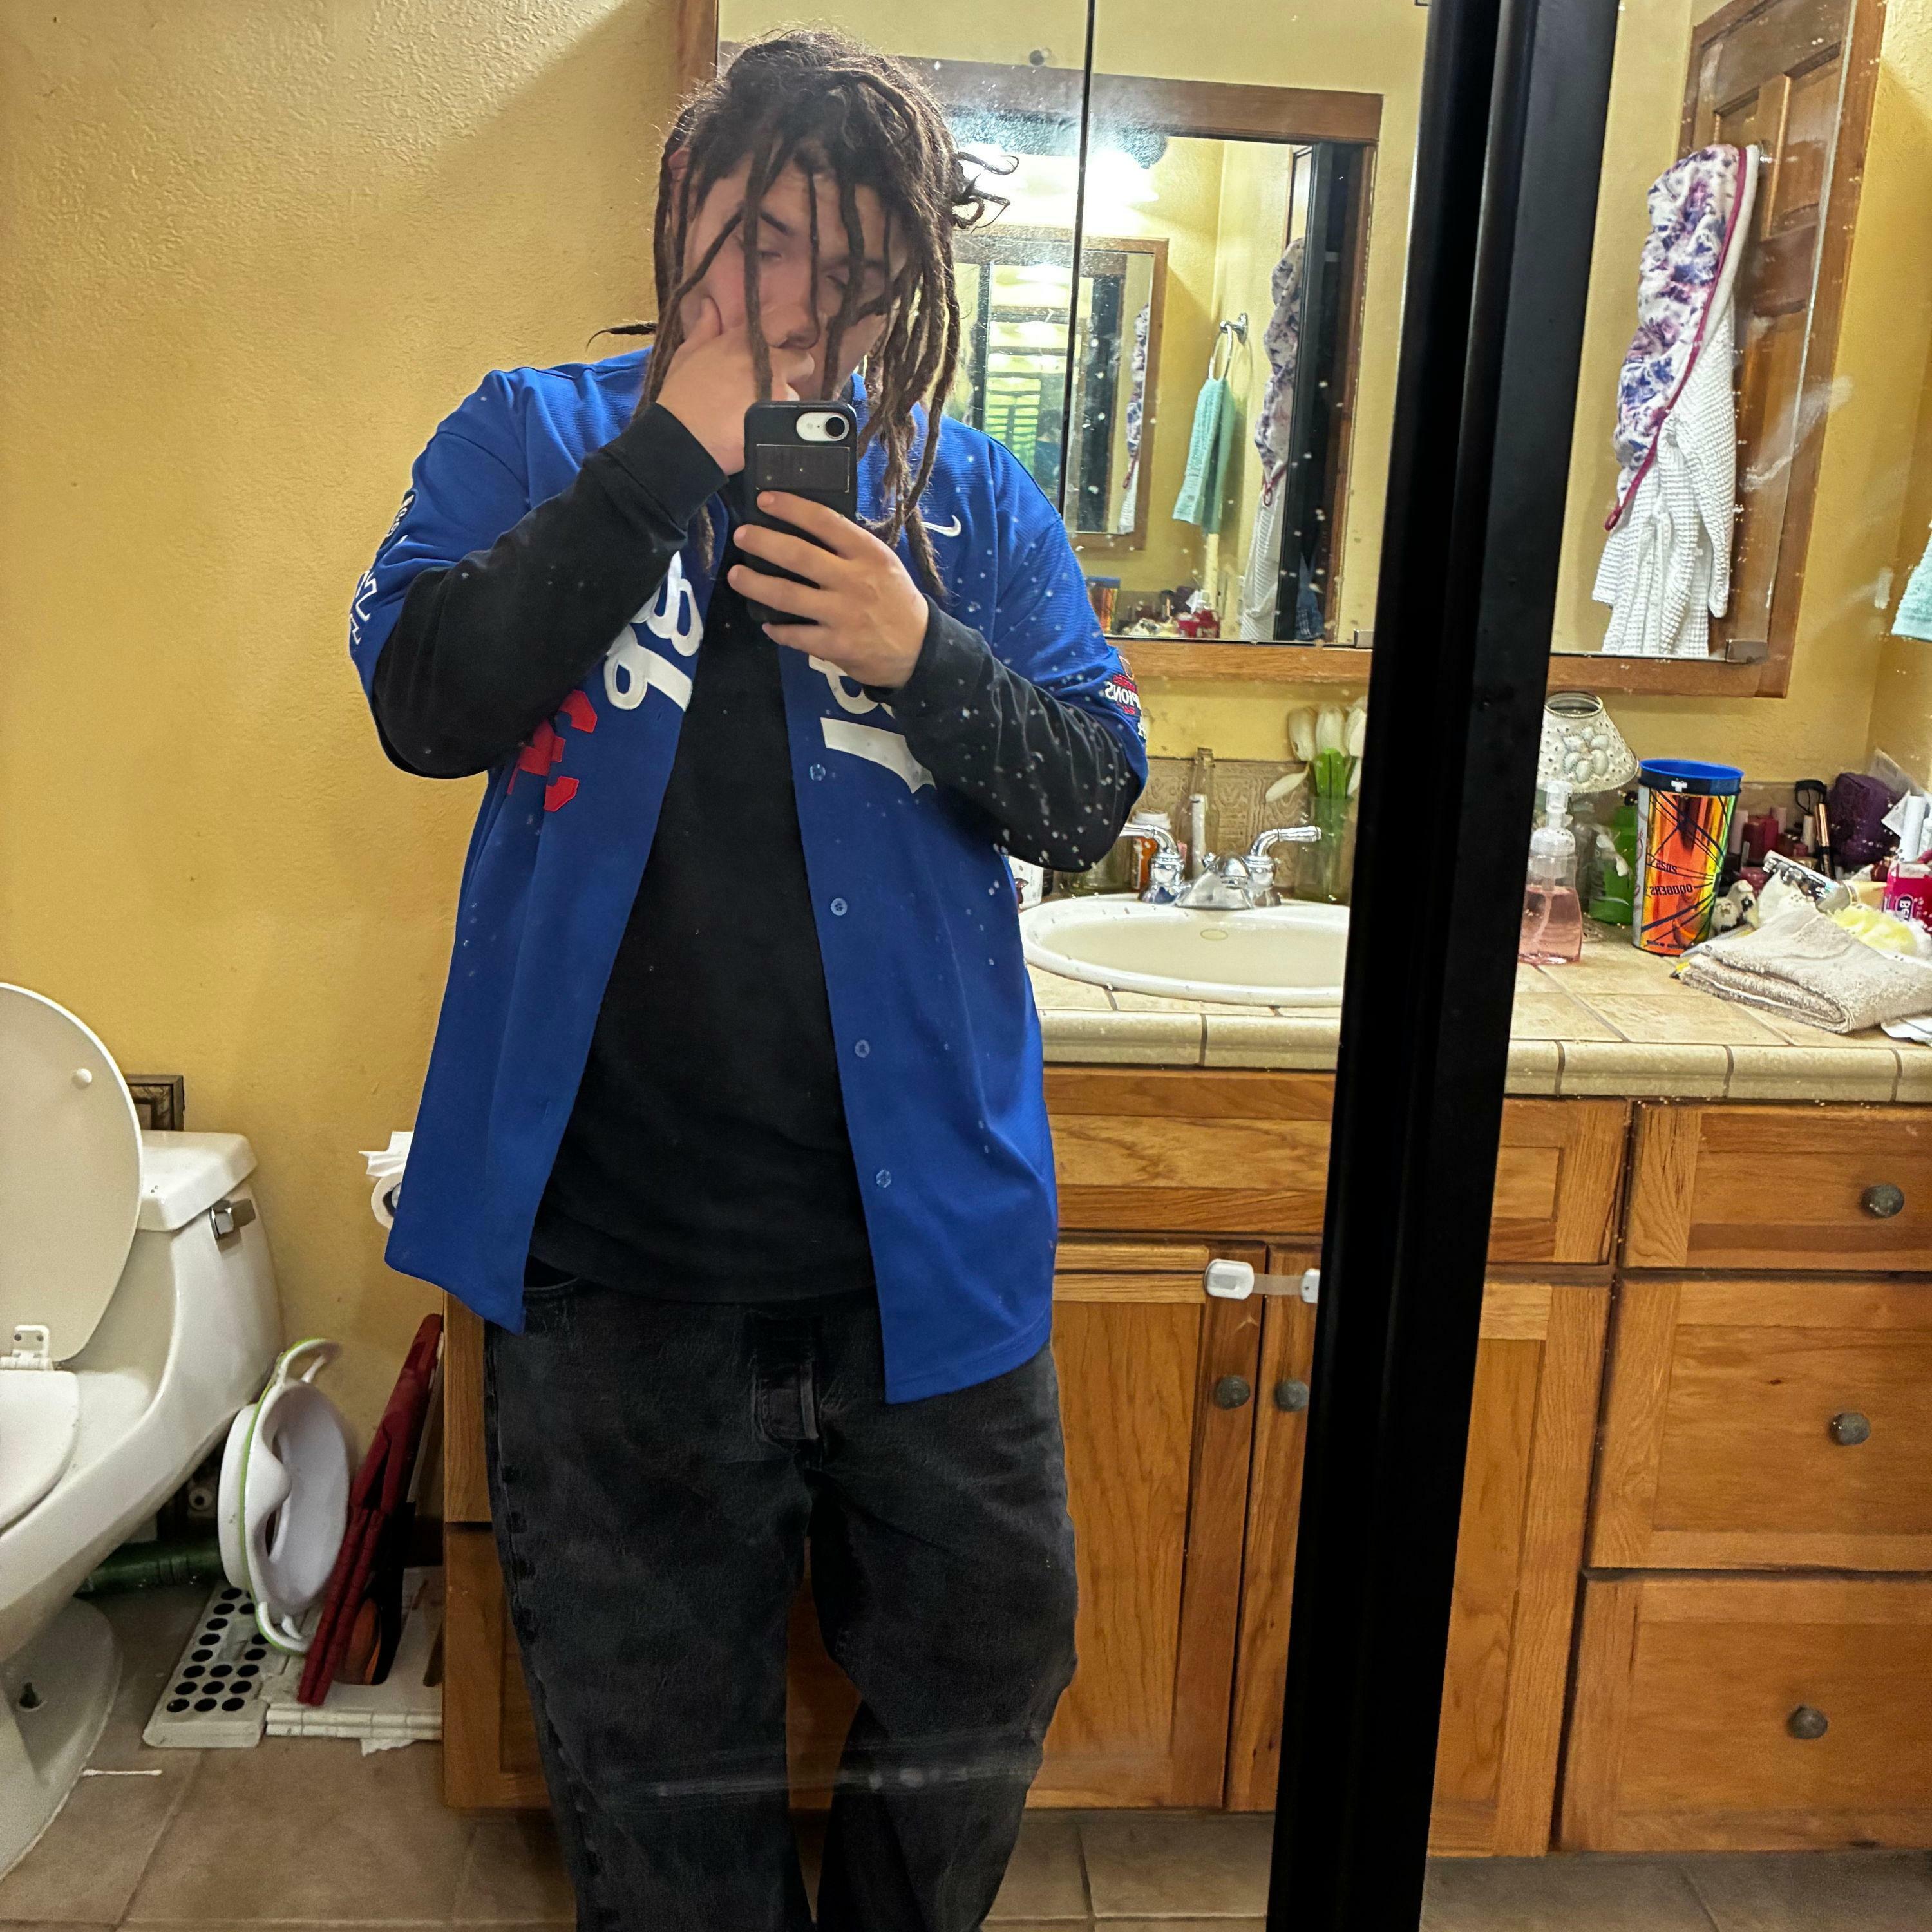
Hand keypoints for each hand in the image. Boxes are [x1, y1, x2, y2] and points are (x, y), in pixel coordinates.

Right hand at [653, 296, 816, 474]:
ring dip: (783, 403)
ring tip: (758, 415)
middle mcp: (768, 361)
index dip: (793, 332)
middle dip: (792, 374)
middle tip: (772, 387)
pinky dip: (780, 425)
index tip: (789, 344)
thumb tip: (710, 305)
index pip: (788, 321)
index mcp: (745, 341)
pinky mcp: (781, 420)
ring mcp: (779, 391)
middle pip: (803, 363)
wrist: (683, 440)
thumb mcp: (687, 356)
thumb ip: (705, 329)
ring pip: (796, 395)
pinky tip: (759, 429)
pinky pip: (792, 420)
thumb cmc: (681, 398)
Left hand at [729, 493, 928, 688]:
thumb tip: (806, 529)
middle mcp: (854, 580)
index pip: (824, 521)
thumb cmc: (896, 600)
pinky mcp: (835, 645)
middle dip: (763, 542)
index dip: (790, 507)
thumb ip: (850, 548)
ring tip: (736, 576)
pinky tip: (767, 624)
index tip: (765, 500)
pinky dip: (777, 629)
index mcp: (868, 554)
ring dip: (756, 584)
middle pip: (797, 555)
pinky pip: (795, 635)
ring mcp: (843, 614)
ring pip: (787, 596)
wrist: (918, 649)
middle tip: (742, 535)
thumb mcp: (883, 564)